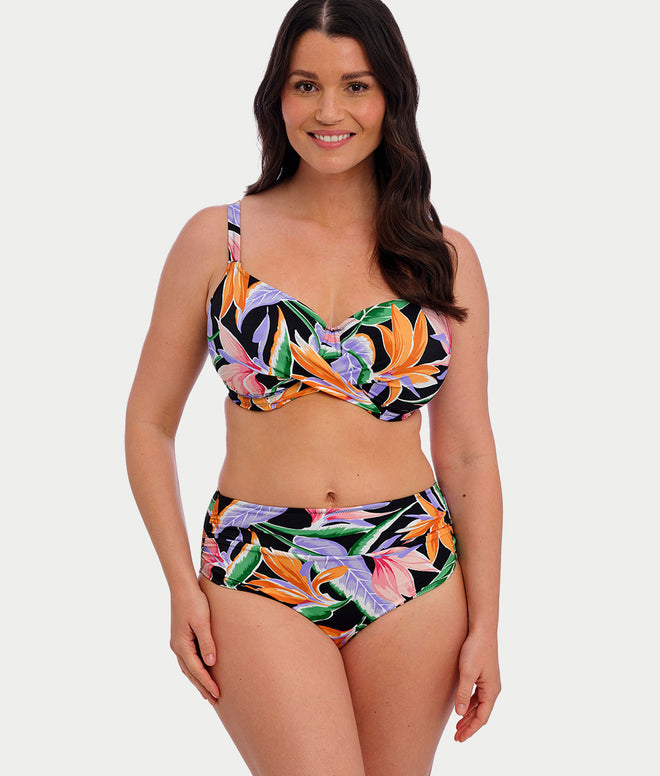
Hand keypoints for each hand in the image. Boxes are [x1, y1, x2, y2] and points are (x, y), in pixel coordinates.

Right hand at [169, 585, 219, 704]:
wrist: (183, 587)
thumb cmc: (194, 602)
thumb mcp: (203, 622)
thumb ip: (207, 643)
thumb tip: (211, 664)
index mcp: (181, 645)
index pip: (196, 670)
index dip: (207, 683)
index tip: (217, 694)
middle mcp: (177, 647)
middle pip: (190, 673)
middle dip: (202, 687)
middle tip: (214, 701)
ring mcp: (177, 643)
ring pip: (187, 668)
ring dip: (197, 680)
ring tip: (207, 692)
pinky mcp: (180, 638)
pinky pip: (188, 660)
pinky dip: (194, 670)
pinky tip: (201, 672)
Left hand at [453, 631, 500, 741]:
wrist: (482, 630)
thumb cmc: (475, 650)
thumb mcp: (467, 673)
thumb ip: (463, 694)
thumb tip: (459, 714)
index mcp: (491, 691)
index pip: (482, 717)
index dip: (471, 730)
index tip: (459, 739)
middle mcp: (493, 689)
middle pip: (481, 714)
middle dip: (469, 726)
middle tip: (456, 737)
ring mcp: (489, 682)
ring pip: (479, 705)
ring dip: (468, 716)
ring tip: (457, 726)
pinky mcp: (484, 676)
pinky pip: (477, 696)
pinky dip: (469, 704)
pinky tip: (461, 707)